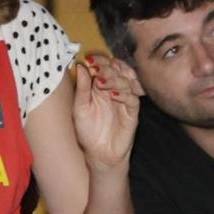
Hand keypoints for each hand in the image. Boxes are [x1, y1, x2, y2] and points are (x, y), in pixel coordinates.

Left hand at [73, 54, 141, 170]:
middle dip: (108, 68)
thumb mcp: (80, 108)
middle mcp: (113, 91)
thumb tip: (81, 66)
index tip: (90, 60)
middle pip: (117, 72)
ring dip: (115, 80)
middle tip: (98, 70)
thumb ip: (82, 88)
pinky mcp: (132, 113)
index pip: (104, 68)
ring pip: (127, 82)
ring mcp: (124, 101)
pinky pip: (133, 100)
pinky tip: (114, 95)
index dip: (99, 62)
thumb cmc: (88, 130)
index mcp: (100, 87)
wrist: (99, 153)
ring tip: (102, 83)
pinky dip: (125, 95)